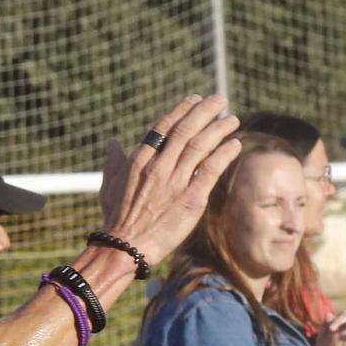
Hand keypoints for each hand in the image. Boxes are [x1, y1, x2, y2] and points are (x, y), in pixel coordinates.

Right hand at [101, 96, 242, 262]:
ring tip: (233, 118)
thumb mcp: (109, 185)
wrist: (125, 246)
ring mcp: (175, 181)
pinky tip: (236, 144)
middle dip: (204, 112)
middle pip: (185, 131)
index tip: (194, 100)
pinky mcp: (191, 198)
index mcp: (139, 160)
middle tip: (220, 99)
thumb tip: (112, 142)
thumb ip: (114, 161)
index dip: (181, 111)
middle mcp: (158, 166)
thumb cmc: (116, 217)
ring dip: (219, 129)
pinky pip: (211, 170)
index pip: (163, 127)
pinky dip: (225, 154)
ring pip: (200, 146)